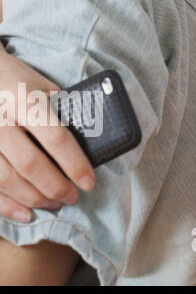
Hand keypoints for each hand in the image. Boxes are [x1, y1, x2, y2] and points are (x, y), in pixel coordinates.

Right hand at [0, 48, 94, 221]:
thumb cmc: (15, 79)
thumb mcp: (42, 85)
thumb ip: (61, 109)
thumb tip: (89, 139)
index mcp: (26, 101)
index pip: (56, 139)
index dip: (75, 164)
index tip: (89, 182)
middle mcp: (0, 121)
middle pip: (31, 164)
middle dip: (55, 187)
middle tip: (73, 197)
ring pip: (5, 179)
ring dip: (32, 199)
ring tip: (54, 204)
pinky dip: (5, 205)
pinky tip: (24, 213)